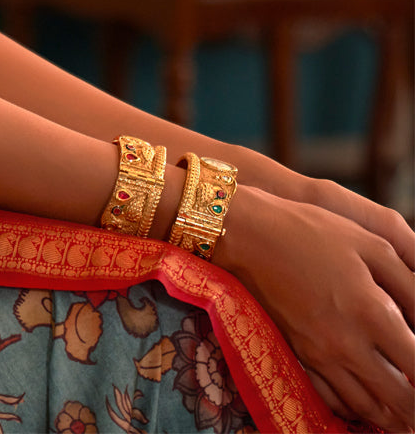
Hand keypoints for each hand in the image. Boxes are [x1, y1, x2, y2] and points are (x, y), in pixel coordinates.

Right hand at [221, 186, 414, 431]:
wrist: (247, 235)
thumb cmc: (311, 230)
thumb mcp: (370, 242)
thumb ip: (409, 283)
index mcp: (370, 312)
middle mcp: (346, 344)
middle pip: (399, 399)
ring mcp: (320, 355)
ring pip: (369, 406)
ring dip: (395, 416)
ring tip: (408, 413)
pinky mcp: (300, 356)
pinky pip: (334, 401)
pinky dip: (358, 409)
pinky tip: (370, 402)